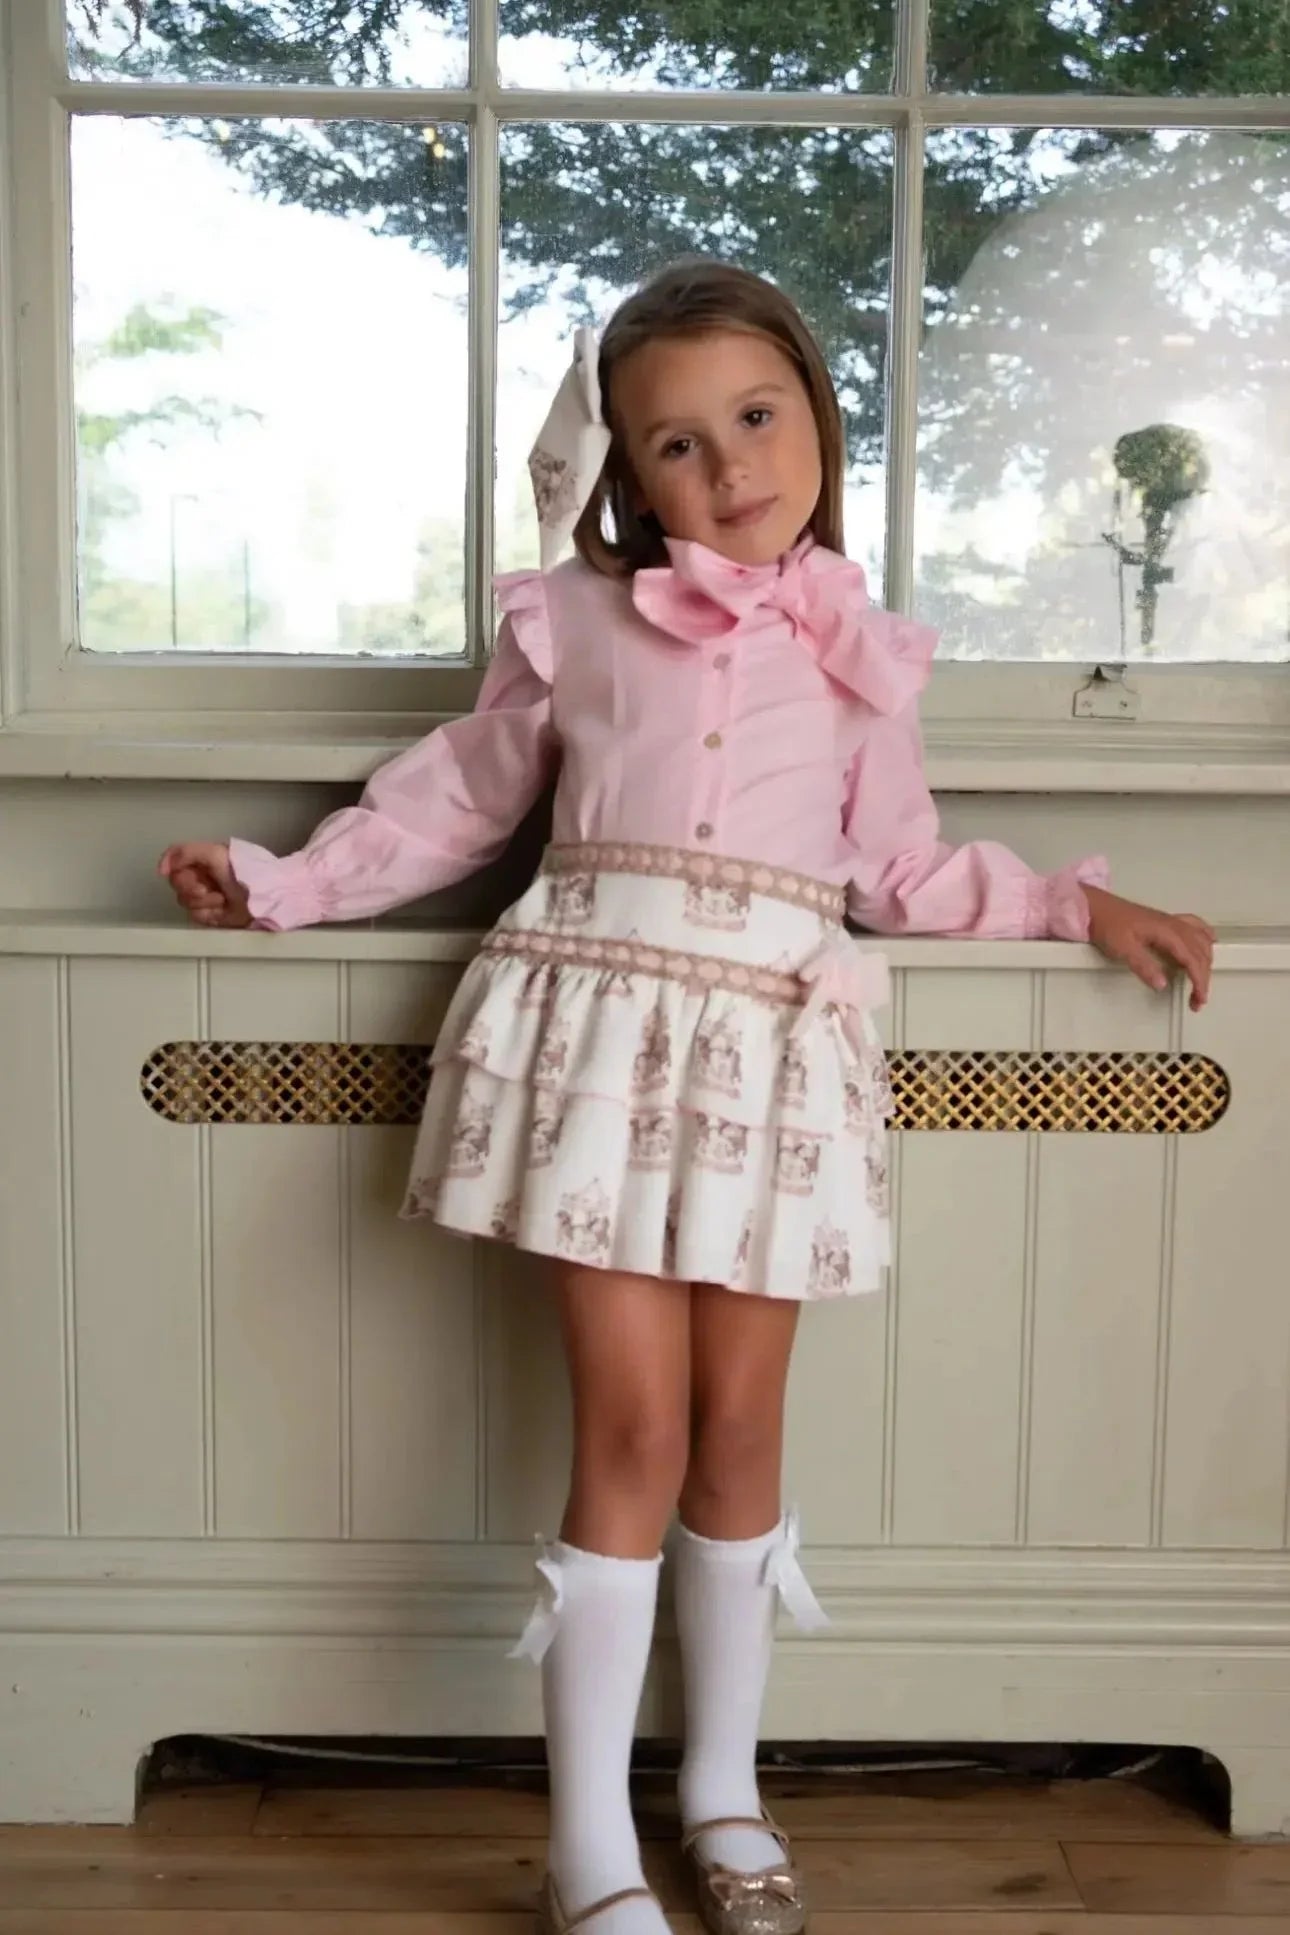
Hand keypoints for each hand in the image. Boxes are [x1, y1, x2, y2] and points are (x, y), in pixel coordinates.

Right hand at [158, 841, 252, 928]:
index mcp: (201, 859)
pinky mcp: (209, 915)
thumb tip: (162, 868)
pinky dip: (208, 913)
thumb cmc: (242, 871)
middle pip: (176, 882)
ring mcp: (203, 897)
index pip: (174, 861)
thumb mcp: (216, 853)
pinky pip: (195, 916)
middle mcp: (199, 876)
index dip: (170, 866)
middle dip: (189, 887)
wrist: (264, 897)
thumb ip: (186, 852)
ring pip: (184, 900)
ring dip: (203, 901)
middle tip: (206, 889)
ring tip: (222, 899)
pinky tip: (221, 910)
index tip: (167, 872)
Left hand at [1082, 885, 1214, 1011]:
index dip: (1200, 981)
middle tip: (1197, 1000)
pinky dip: (1205, 938)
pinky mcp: (1165, 920)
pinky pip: (1195, 926)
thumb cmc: (1107, 925)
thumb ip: (1144, 966)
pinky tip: (1206, 945)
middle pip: (1201, 952)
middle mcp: (1175, 925)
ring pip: (1202, 941)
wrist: (1095, 907)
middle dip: (1204, 977)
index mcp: (1168, 932)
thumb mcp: (1122, 949)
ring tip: (1200, 981)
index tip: (1199, 1000)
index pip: (1193, 959)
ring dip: (1206, 961)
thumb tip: (1163, 984)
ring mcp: (1171, 921)